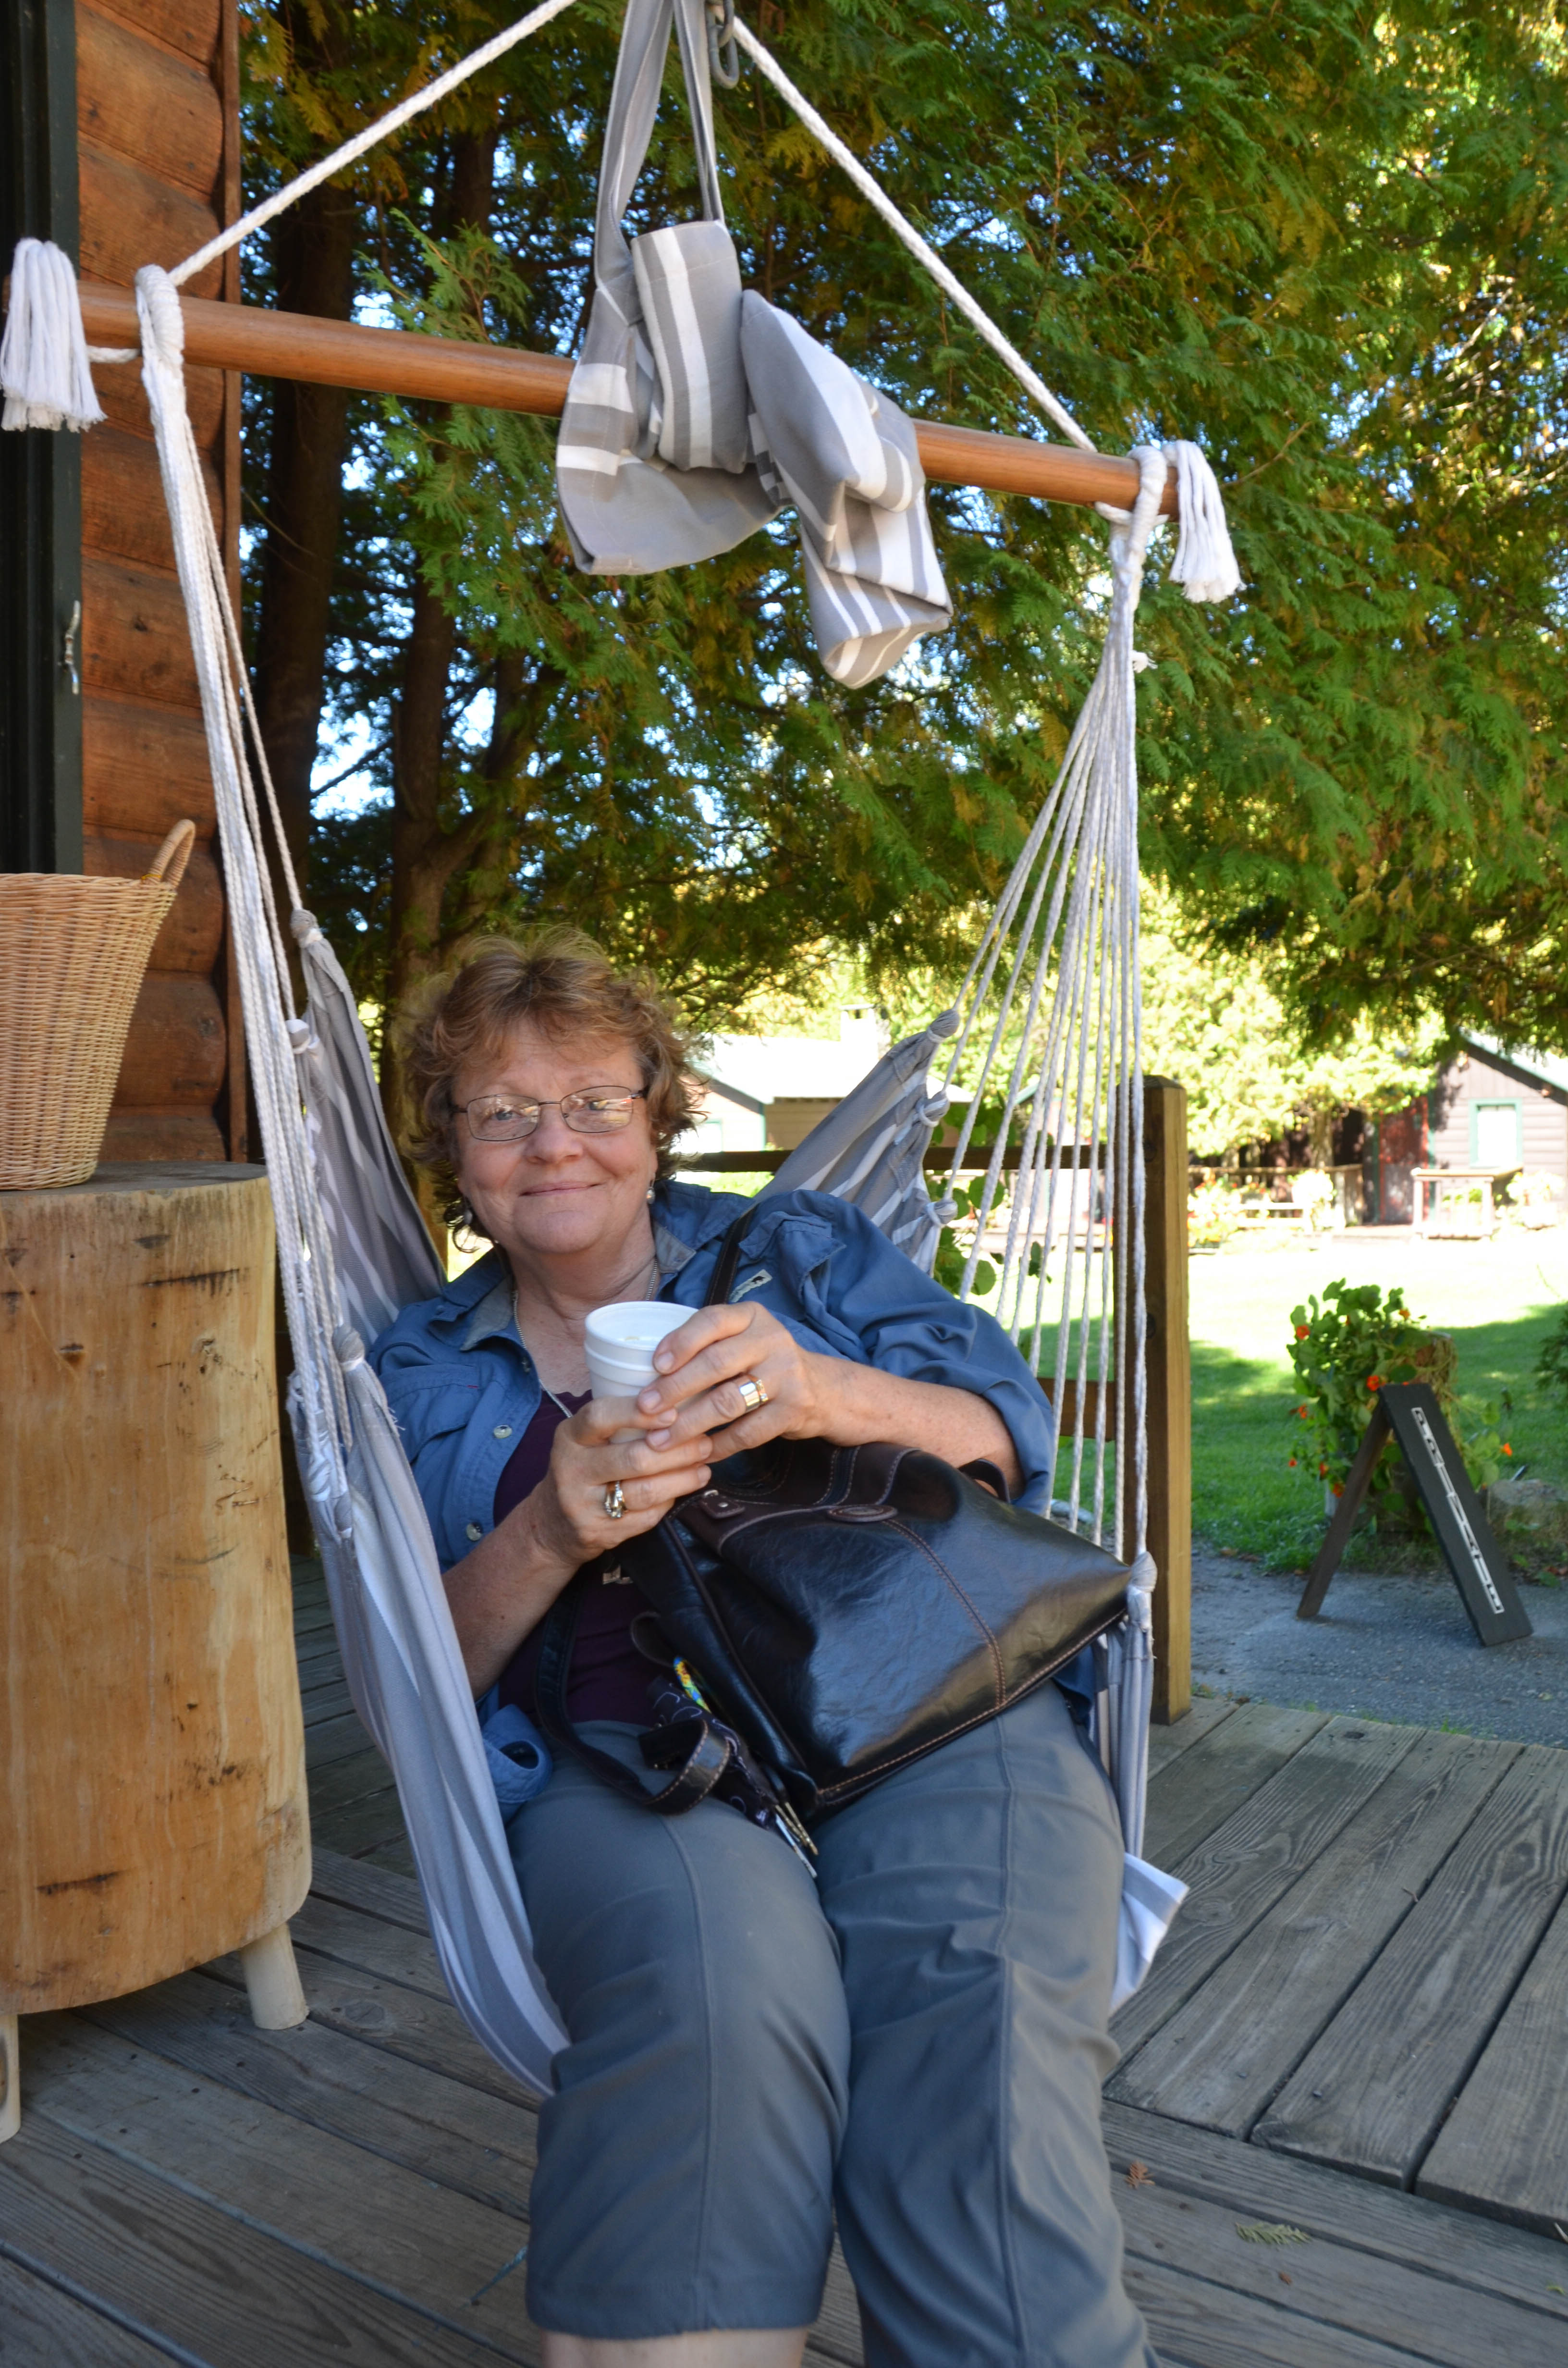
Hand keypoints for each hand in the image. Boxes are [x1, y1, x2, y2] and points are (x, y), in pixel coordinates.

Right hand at [522, 1395, 714, 1578]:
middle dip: (677, 1450)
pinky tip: (684, 1489)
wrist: (552, 1524)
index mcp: (569, 1437)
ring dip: (682, 1478)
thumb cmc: (582, 1469)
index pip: (600, 1417)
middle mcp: (572, 1470)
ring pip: (645, 1491)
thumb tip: (677, 1403)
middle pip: (633, 1458)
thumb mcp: (585, 1440)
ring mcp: (583, 1505)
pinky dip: (670, 1501)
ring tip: (703, 1467)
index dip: (637, 1413)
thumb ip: (618, 1423)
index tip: (673, 1412)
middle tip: (704, 1442)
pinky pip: (645, 1516)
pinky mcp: (599, 1532)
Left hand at [635, 1303, 838, 1453]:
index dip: (680, 1342)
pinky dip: (718, 1446)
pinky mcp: (794, 1409)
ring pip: (727, 1401)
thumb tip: (646, 1369)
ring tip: (660, 1439)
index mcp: (752, 1317)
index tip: (654, 1365)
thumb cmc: (764, 1364)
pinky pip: (747, 1433)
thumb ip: (709, 1345)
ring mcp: (786, 1374)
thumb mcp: (744, 1340)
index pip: (711, 1321)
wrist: (824, 1390)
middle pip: (715, 1363)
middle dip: (674, 1388)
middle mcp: (772, 1340)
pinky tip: (698, 1454)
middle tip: (645, 1408)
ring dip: (689, 1424)